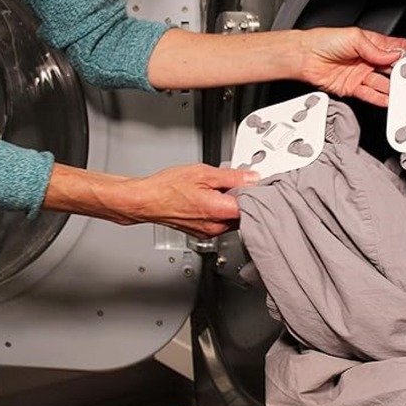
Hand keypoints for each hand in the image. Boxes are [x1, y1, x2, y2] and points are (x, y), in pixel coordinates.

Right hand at [44, 163, 258, 238]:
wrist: (145, 200)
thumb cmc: (166, 188)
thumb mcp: (203, 172)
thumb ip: (232, 177)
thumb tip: (252, 177)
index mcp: (219, 211)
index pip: (253, 206)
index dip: (259, 194)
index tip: (260, 184)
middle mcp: (217, 226)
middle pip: (245, 214)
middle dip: (246, 199)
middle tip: (240, 184)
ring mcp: (210, 232)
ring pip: (234, 219)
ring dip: (233, 206)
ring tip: (222, 190)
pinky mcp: (204, 232)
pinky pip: (222, 223)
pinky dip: (222, 212)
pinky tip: (213, 200)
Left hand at [296, 27, 405, 106]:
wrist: (305, 57)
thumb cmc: (324, 41)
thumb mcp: (354, 38)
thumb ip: (375, 49)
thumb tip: (393, 55)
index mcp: (370, 44)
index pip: (394, 50)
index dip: (405, 55)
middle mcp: (367, 60)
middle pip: (390, 69)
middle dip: (401, 74)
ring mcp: (360, 75)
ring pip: (381, 84)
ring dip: (392, 89)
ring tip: (402, 93)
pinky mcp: (353, 88)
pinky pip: (370, 95)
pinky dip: (380, 99)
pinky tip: (388, 100)